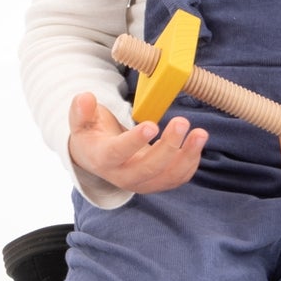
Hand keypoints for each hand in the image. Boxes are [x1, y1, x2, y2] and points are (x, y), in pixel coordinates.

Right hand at [66, 92, 207, 193]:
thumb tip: (85, 97)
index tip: (152, 125)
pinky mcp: (157, 182)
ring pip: (167, 177)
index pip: (118, 153)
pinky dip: (190, 162)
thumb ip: (81, 110)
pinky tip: (197, 142)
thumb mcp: (80, 121)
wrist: (97, 158)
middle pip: (148, 168)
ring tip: (200, 133)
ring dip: (187, 156)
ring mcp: (142, 182)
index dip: (135, 141)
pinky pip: (177, 178)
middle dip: (168, 147)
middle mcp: (123, 176)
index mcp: (103, 159)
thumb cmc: (91, 135)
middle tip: (182, 122)